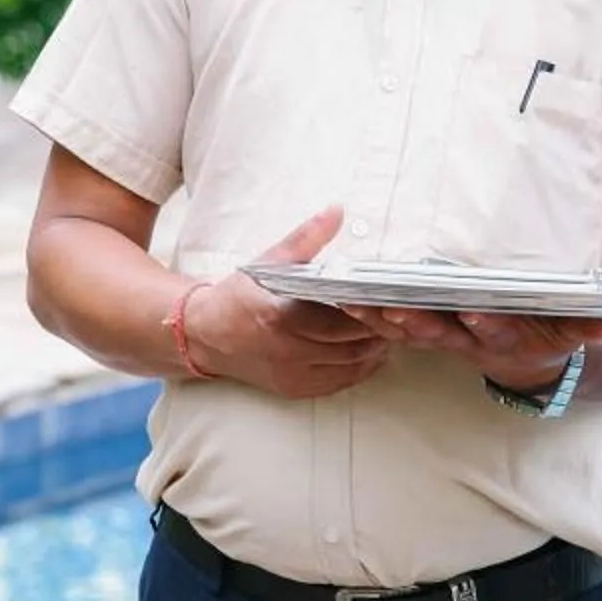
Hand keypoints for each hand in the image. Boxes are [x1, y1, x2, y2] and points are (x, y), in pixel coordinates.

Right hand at [187, 207, 390, 399]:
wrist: (205, 335)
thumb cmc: (239, 296)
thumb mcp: (270, 260)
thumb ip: (306, 237)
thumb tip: (336, 212)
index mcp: (281, 317)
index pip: (343, 319)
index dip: (371, 311)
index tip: (388, 298)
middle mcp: (287, 350)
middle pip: (354, 344)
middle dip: (380, 330)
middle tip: (397, 313)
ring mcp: (291, 374)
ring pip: (352, 365)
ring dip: (375, 348)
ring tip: (385, 328)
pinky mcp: (294, 389)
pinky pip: (339, 382)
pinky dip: (360, 367)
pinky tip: (367, 348)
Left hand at [338, 304, 601, 395]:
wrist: (531, 363)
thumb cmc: (549, 335)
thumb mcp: (571, 333)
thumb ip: (584, 326)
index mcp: (505, 340)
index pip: (494, 332)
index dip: (483, 325)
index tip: (473, 313)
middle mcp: (470, 344)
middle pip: (440, 335)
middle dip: (417, 322)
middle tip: (395, 308)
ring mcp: (446, 341)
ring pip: (410, 333)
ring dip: (382, 319)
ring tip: (354, 300)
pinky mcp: (427, 335)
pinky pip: (394, 329)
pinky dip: (370, 316)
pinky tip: (344, 298)